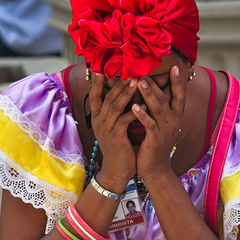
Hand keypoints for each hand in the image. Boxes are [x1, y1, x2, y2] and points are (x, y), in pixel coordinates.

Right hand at [89, 74, 136, 189]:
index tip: (101, 68)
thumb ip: (115, 114)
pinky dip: (134, 112)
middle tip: (129, 70)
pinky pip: (125, 120)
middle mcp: (99, 122)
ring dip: (126, 92)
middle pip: (107, 97)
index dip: (97, 82)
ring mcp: (106, 130)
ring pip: (115, 106)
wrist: (117, 171)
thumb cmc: (119, 148)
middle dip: (118, 83)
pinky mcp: (116, 138)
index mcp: (98, 119)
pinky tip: (144, 104)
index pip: (95, 96)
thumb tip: (122, 96)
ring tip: (136, 81)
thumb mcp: (113, 129)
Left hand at [132, 64, 185, 181]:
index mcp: (175, 118)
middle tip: (145, 69)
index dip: (178, 82)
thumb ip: (157, 111)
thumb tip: (152, 93)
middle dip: (155, 83)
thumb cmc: (154, 146)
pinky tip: (134, 106)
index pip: (179, 96)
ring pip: (157, 108)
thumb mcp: (159, 126)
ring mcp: (165, 131)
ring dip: (148, 94)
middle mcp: (173, 122)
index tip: (176, 67)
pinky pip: (149, 124)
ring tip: (139, 81)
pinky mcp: (155, 140)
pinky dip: (142, 114)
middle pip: (165, 98)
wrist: (155, 170)